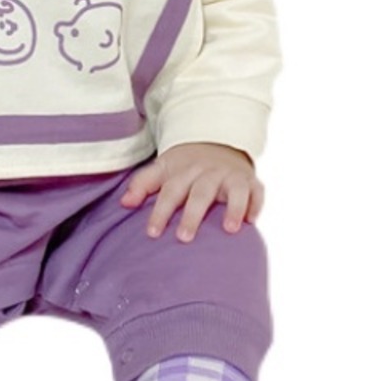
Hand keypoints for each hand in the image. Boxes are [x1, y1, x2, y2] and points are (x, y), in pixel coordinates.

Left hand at [121, 143, 263, 241]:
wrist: (217, 142)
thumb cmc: (185, 166)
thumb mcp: (162, 169)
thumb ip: (142, 185)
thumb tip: (124, 203)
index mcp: (183, 172)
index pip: (170, 192)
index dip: (160, 212)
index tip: (152, 233)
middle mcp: (208, 173)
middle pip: (200, 193)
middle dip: (192, 215)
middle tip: (184, 238)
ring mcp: (231, 176)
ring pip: (233, 191)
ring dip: (232, 208)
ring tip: (229, 230)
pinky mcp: (251, 181)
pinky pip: (256, 191)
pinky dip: (255, 205)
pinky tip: (250, 221)